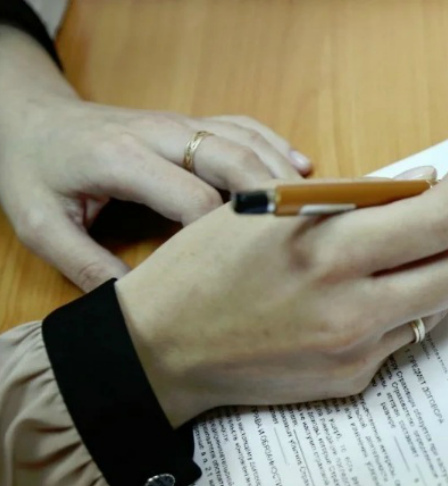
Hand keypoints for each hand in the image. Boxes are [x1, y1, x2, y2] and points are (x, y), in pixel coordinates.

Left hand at [0, 25, 310, 291]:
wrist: (31, 119)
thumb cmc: (35, 171)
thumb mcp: (40, 225)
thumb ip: (84, 265)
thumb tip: (138, 305)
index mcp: (120, 159)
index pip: (193, 198)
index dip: (224, 236)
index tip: (246, 272)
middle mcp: (159, 133)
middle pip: (233, 160)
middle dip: (272, 200)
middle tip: (307, 238)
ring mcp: (179, 123)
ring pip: (246, 141)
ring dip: (282, 174)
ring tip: (317, 212)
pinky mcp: (190, 121)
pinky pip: (244, 126)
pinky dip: (276, 147)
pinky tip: (302, 170)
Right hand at [115, 163, 447, 427]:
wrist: (162, 349)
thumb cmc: (205, 266)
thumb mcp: (268, 211)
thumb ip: (355, 197)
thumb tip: (422, 185)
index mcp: (326, 251)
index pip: (435, 222)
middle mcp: (350, 308)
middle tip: (446, 219)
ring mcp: (354, 353)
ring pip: (438, 308)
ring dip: (436, 272)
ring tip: (406, 253)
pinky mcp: (351, 381)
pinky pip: (401, 337)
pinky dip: (400, 307)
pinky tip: (367, 295)